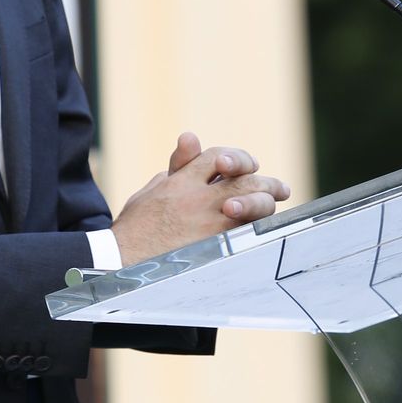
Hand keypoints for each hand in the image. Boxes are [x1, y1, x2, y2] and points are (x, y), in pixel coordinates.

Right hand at [111, 134, 290, 265]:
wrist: (121, 262)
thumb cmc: (133, 229)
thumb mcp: (150, 190)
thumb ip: (176, 166)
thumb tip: (192, 140)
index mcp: (180, 181)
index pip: (218, 156)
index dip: (236, 157)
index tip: (248, 166)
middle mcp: (197, 198)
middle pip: (243, 178)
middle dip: (265, 181)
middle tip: (281, 188)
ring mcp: (207, 223)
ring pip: (251, 204)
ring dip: (267, 201)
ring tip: (277, 201)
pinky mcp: (214, 247)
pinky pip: (246, 232)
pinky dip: (259, 227)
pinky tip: (267, 226)